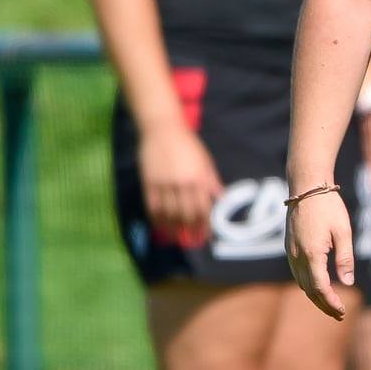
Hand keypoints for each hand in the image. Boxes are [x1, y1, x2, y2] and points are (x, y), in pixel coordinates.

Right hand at [138, 121, 223, 246]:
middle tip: (191, 240)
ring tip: (176, 238)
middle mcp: (182, 184)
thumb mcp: (205, 161)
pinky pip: (153, 206)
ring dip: (173, 229)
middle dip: (190, 230)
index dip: (205, 225)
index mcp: (199, 178)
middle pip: (186, 215)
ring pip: (169, 214)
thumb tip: (221, 200)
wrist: (163, 129)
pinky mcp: (149, 183)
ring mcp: (164, 184)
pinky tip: (160, 227)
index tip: (206, 237)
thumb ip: (212, 181)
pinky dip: (157, 219)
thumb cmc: (188, 144)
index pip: (203, 209)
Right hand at [286, 189, 355, 318]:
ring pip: (300, 283)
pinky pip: (296, 273)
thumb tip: (347, 282)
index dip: (331, 302)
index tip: (342, 311)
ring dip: (314, 297)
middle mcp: (297, 256)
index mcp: (312, 254)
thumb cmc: (329, 206)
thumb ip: (345, 258)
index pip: (320, 287)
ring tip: (330, 305)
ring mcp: (290, 252)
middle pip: (308, 290)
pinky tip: (317, 287)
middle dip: (323, 304)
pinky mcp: (289, 247)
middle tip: (339, 314)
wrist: (306, 186)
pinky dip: (307, 284)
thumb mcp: (343, 231)